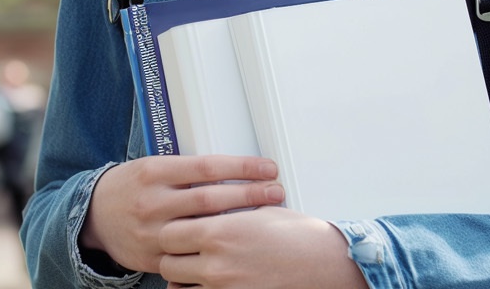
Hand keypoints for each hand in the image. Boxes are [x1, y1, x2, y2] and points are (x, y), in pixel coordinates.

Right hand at [81, 156, 284, 273]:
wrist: (94, 215)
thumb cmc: (133, 185)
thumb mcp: (155, 167)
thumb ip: (188, 170)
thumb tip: (235, 167)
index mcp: (154, 172)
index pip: (206, 167)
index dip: (241, 167)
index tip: (268, 167)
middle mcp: (152, 201)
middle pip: (210, 198)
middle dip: (249, 195)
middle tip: (276, 191)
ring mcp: (152, 232)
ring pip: (203, 228)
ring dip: (239, 223)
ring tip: (267, 216)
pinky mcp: (152, 257)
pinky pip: (189, 255)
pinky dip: (215, 250)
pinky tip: (237, 246)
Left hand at [157, 206, 368, 288]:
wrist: (322, 262)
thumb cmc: (296, 235)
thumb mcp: (257, 211)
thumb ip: (224, 212)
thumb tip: (204, 208)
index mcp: (219, 231)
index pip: (169, 234)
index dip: (173, 232)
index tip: (180, 231)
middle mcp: (216, 262)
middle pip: (167, 263)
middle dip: (173, 257)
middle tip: (184, 252)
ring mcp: (223, 287)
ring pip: (177, 288)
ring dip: (182, 279)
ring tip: (195, 270)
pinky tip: (206, 285)